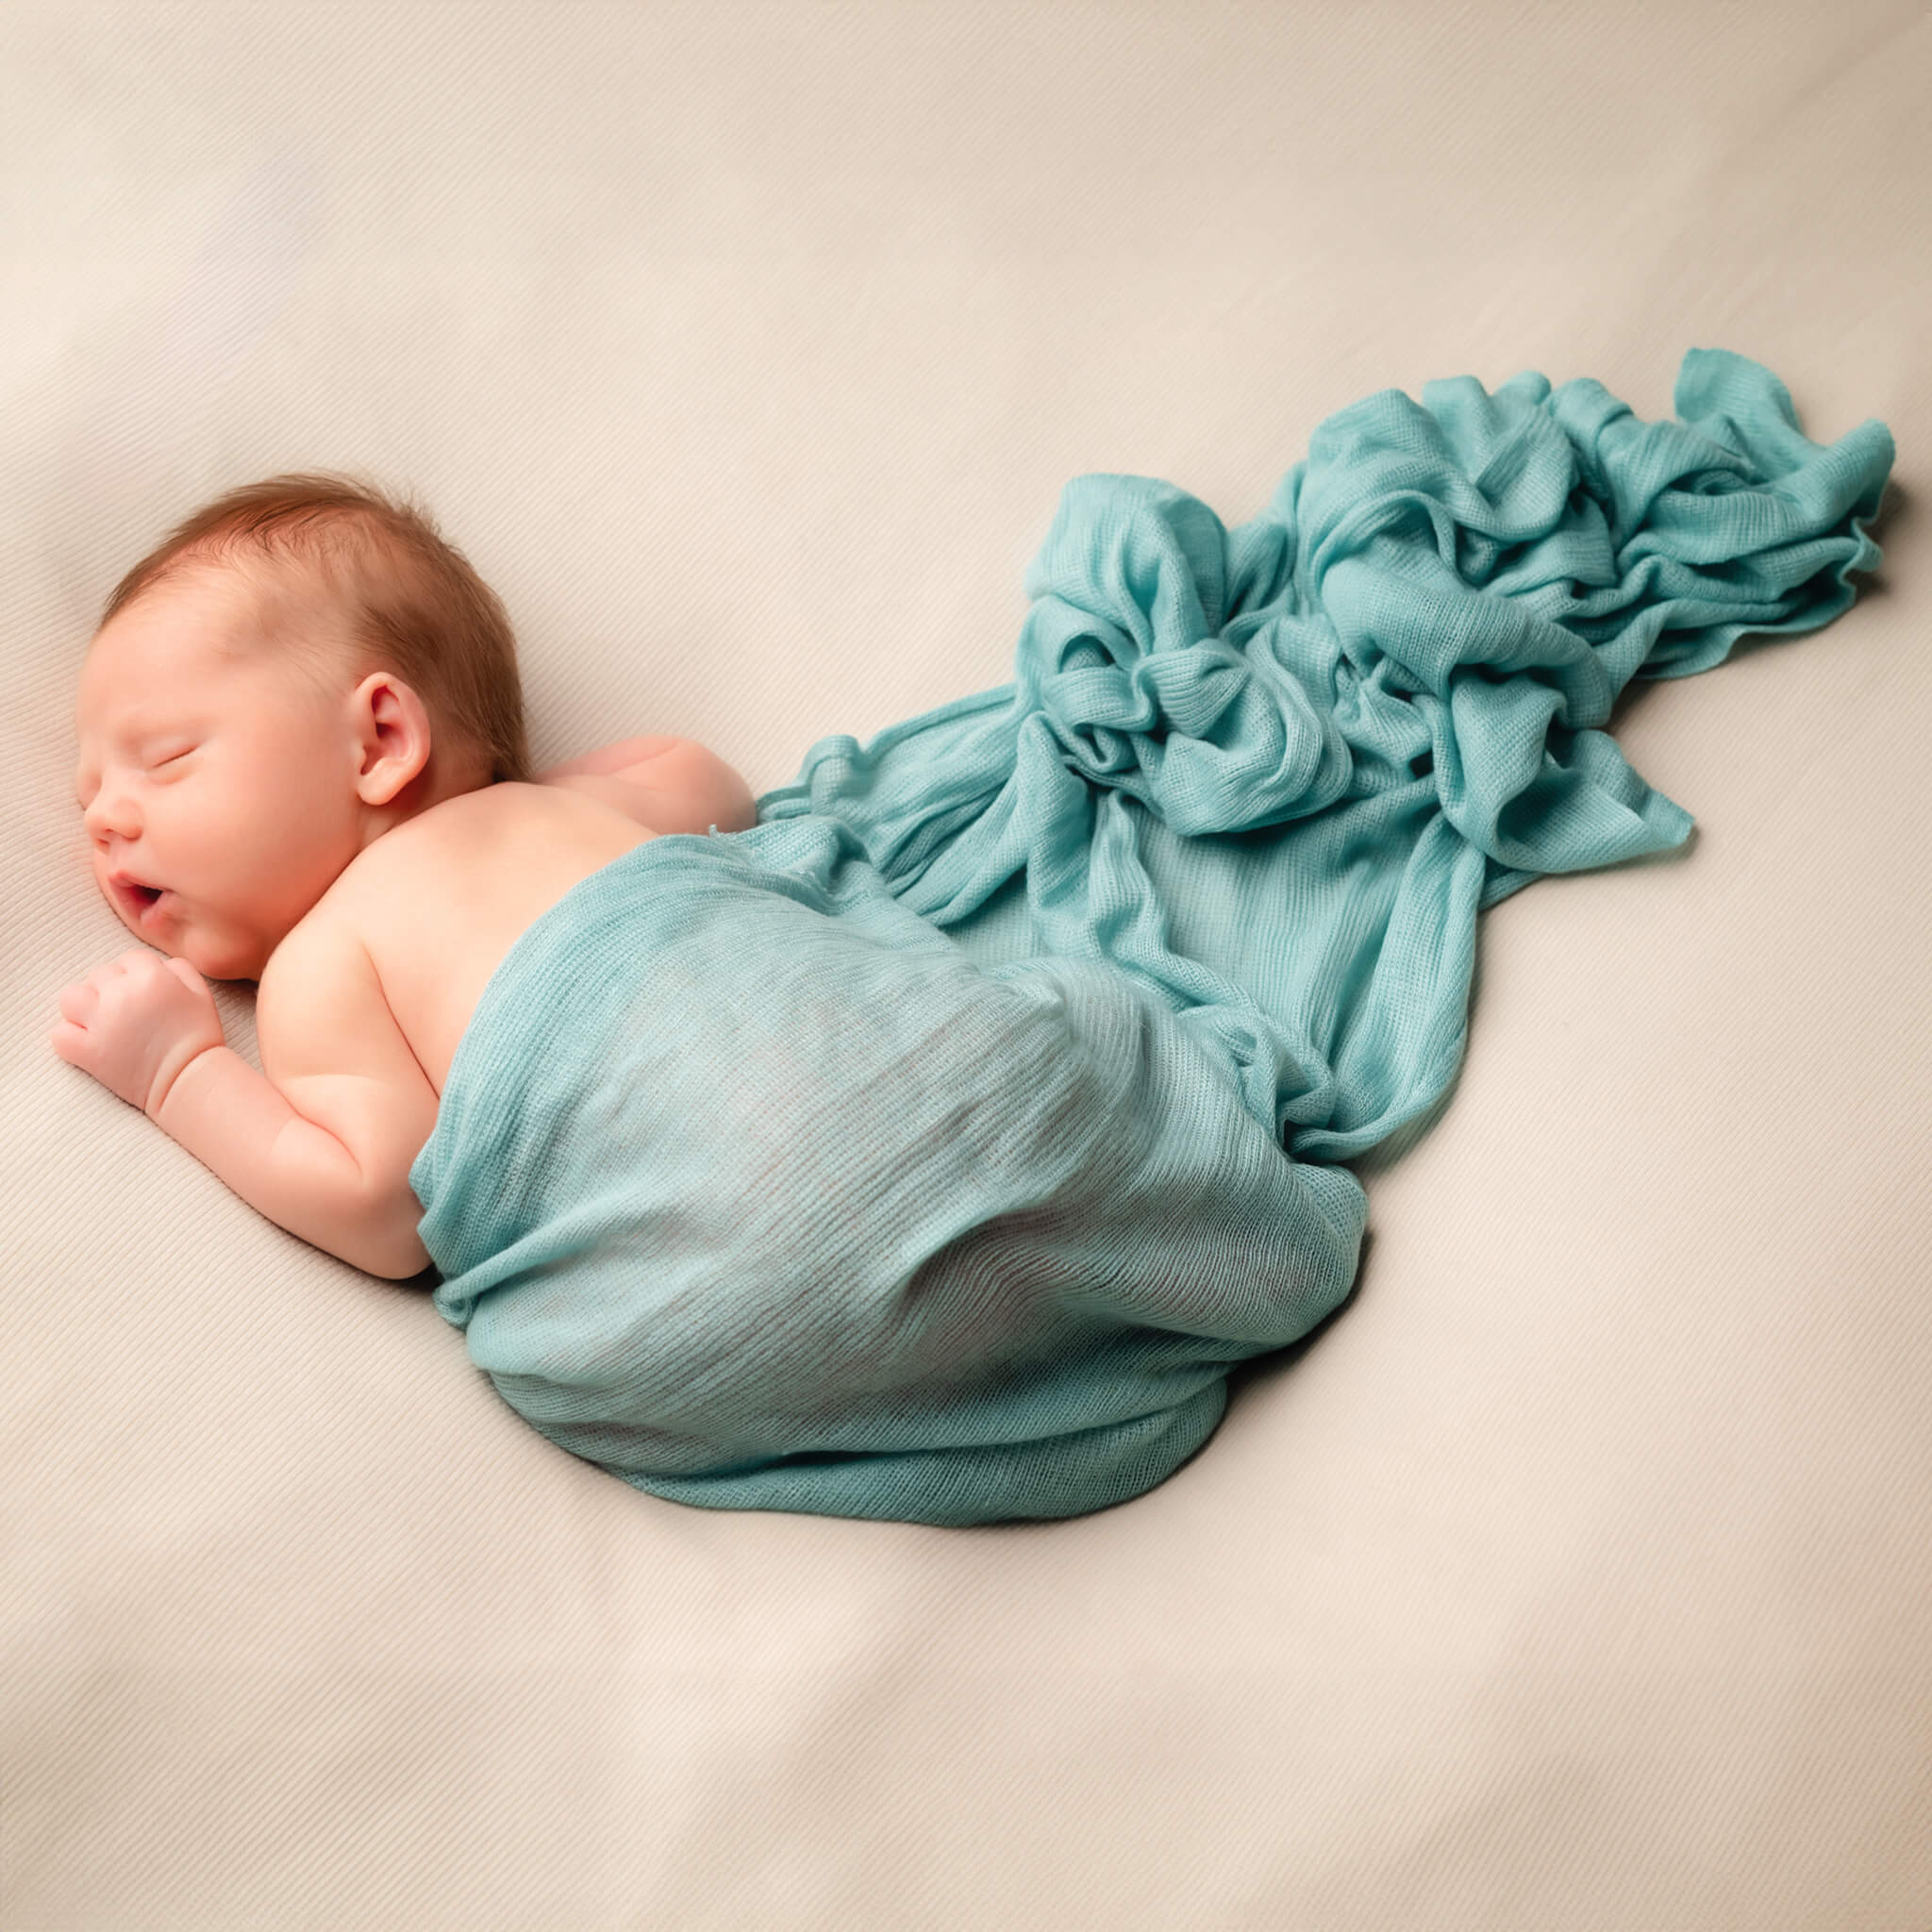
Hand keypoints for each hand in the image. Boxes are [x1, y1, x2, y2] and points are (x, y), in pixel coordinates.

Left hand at [51, 948, 225, 1116]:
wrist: (187, 1079)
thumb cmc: (198, 1037)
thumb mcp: (202, 994)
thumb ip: (180, 969)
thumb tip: (159, 964)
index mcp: (152, 978)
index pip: (129, 959)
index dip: (137, 974)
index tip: (143, 993)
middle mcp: (122, 995)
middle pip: (99, 974)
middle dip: (110, 988)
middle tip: (126, 1010)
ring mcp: (101, 1023)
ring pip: (71, 997)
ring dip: (82, 1006)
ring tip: (98, 1020)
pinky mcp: (87, 1051)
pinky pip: (59, 1033)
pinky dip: (69, 1036)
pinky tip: (86, 1041)